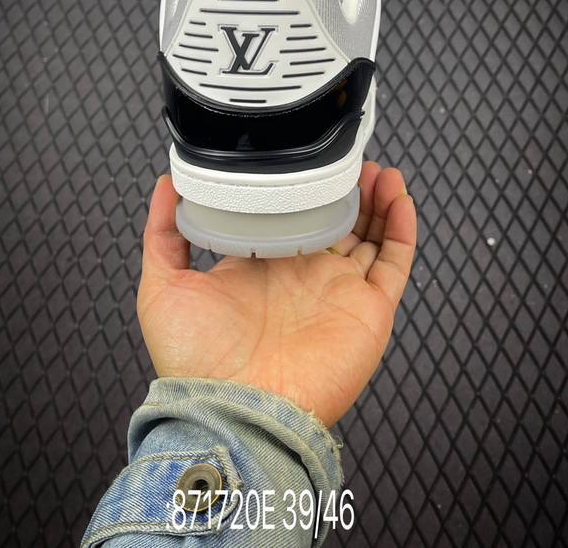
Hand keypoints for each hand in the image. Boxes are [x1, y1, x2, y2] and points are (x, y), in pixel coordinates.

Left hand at [138, 163, 416, 426]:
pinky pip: (396, 263)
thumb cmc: (197, 361)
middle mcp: (305, 276)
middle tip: (350, 158)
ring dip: (379, 201)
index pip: (293, 219)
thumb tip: (165, 186)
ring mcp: (340, 291)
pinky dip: (404, 229)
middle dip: (349, 189)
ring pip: (372, 236)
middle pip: (339, 222)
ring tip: (379, 170)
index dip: (305, 190)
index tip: (308, 159)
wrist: (235, 410)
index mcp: (265, 267)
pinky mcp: (369, 309)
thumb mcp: (163, 286)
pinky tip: (400, 199)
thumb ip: (164, 232)